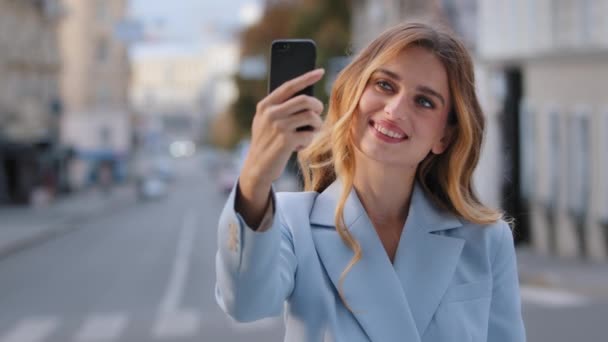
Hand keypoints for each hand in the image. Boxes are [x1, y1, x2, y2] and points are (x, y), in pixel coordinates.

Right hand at [236, 69, 324, 225]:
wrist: (257, 167)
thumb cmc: (267, 142)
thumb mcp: (266, 122)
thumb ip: (280, 108)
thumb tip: (307, 96)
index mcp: (265, 105)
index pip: (289, 85)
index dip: (307, 77)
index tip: (320, 72)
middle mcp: (271, 113)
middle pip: (305, 100)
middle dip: (317, 106)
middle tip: (318, 113)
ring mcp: (278, 126)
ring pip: (311, 117)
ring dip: (316, 125)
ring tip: (310, 132)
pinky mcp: (286, 141)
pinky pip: (310, 134)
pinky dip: (309, 140)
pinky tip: (300, 145)